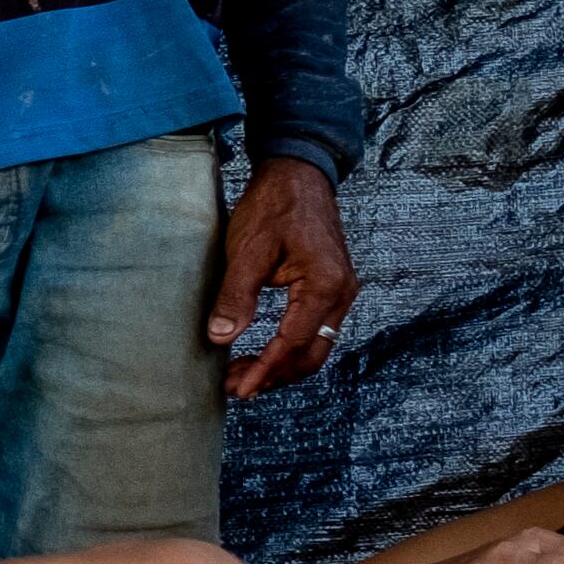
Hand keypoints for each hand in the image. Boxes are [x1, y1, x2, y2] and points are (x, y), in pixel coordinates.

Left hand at [208, 156, 357, 397]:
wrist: (298, 174)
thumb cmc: (274, 205)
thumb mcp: (247, 250)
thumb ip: (236, 297)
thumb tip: (221, 338)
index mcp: (325, 285)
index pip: (292, 343)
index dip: (264, 370)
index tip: (239, 389)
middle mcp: (342, 293)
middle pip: (312, 354)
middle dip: (274, 376)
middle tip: (235, 387)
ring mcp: (342, 292)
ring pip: (316, 346)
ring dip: (282, 365)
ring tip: (243, 375)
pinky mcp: (333, 288)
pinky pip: (316, 330)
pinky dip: (290, 348)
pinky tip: (263, 353)